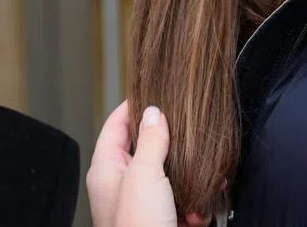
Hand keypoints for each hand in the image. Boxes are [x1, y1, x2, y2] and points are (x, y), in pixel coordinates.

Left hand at [86, 101, 210, 226]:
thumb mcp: (144, 176)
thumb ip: (150, 141)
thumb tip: (153, 113)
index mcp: (107, 170)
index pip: (115, 125)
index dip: (132, 107)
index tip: (152, 93)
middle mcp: (122, 185)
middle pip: (146, 148)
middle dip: (170, 145)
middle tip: (187, 132)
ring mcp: (142, 203)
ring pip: (169, 176)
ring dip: (188, 179)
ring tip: (199, 178)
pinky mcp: (161, 218)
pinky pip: (182, 201)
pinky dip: (195, 205)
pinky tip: (199, 211)